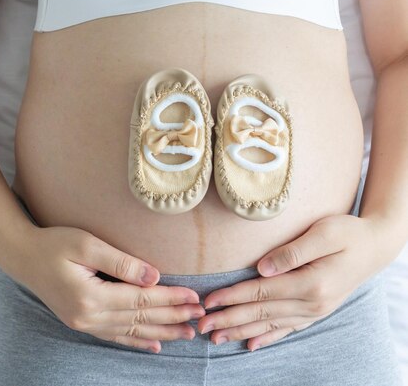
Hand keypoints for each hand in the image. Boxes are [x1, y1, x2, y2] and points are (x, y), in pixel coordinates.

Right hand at [13, 225, 205, 352]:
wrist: (22, 256)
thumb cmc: (53, 244)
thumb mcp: (86, 245)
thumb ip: (121, 262)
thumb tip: (154, 277)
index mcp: (91, 296)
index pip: (141, 301)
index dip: (170, 299)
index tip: (194, 297)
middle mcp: (88, 316)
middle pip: (139, 318)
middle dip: (172, 317)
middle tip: (199, 317)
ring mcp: (83, 323)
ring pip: (131, 331)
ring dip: (160, 332)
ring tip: (186, 334)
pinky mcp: (80, 322)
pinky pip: (114, 336)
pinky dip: (136, 341)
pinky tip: (153, 345)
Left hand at [196, 214, 390, 350]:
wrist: (376, 247)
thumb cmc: (348, 233)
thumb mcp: (324, 233)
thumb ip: (292, 251)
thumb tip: (261, 268)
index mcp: (310, 282)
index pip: (261, 292)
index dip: (232, 297)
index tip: (208, 302)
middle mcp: (312, 303)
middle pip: (261, 313)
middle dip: (228, 320)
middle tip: (200, 326)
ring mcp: (315, 310)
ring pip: (270, 324)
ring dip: (241, 331)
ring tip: (216, 338)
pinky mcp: (316, 311)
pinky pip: (287, 329)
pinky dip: (268, 337)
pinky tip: (251, 344)